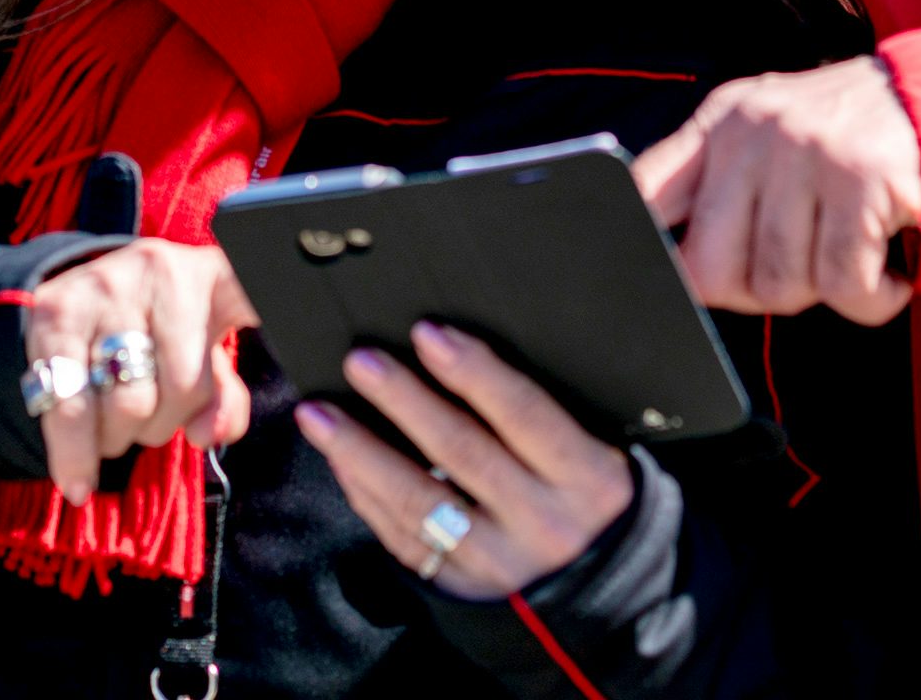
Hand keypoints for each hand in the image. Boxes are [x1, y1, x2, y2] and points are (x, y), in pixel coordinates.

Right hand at [21, 238, 257, 503]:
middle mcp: (160, 270)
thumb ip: (223, 402)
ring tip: (114, 426)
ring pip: (128, 404)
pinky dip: (75, 455)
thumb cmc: (152, 337)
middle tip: (148, 417)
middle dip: (165, 423)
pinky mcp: (55, 314)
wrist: (67, 298)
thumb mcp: (198, 357)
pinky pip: (71, 408)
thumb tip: (210, 435)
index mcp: (210, 275)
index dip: (274, 295)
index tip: (305, 306)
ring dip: (120, 439)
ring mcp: (105, 288)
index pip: (250, 284)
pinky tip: (77, 481)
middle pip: (183, 385)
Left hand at [295, 322, 634, 601]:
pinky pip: (405, 538)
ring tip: (320, 414)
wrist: (600, 570)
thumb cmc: (583, 482)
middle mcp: (546, 525)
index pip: (525, 415)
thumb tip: (447, 344)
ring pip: (421, 503)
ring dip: (362, 453)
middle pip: (464, 453)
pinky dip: (367, 495)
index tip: (427, 333)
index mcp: (588, 478)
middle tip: (361, 360)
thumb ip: (536, 404)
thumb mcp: (589, 441)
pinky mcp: (465, 586)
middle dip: (405, 402)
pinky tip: (340, 459)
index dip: (474, 372)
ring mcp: (502, 562)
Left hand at [632, 54, 920, 324]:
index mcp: (722, 124)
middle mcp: (756, 133)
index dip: (643, 251)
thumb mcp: (770, 134)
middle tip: (797, 271)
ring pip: (780, 285)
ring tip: (849, 253)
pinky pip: (844, 289)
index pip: (646, 192)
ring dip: (823, 292)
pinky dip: (872, 299)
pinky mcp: (863, 182)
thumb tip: (673, 264)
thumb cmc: (848, 140)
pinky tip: (887, 268)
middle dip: (753, 292)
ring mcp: (809, 154)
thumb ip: (718, 185)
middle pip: (710, 269)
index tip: (661, 285)